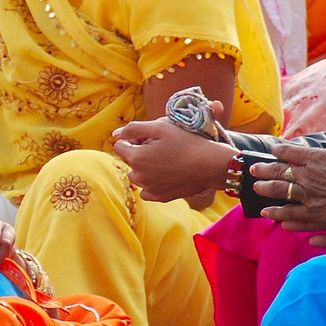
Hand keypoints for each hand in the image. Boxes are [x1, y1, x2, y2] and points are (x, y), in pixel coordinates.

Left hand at [113, 114, 235, 205]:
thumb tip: (115, 134)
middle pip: (129, 161)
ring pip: (138, 176)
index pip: (120, 145)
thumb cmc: (187, 142)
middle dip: (139, 153)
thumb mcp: (160, 127)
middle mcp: (139, 176)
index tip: (150, 137)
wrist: (210, 165)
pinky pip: (147, 190)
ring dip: (145, 168)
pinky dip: (152, 182)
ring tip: (166, 160)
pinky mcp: (160, 197)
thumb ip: (134, 128)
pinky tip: (167, 174)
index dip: (134, 138)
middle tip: (161, 147)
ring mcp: (149, 189)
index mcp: (136, 158)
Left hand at [251, 126, 325, 231]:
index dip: (279, 150)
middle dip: (263, 171)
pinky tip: (279, 221)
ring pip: (281, 196)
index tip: (272, 150)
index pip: (291, 152)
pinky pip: (295, 217)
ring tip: (258, 192)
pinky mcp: (316, 217)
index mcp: (317, 159)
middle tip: (253, 170)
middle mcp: (308, 178)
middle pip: (279, 174)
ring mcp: (309, 199)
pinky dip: (285, 218)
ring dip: (267, 193)